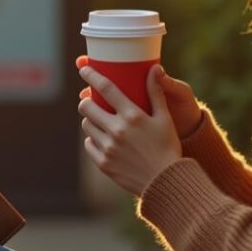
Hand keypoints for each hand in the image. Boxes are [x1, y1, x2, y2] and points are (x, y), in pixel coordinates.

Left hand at [78, 64, 181, 194]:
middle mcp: (117, 130)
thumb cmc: (167, 147)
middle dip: (86, 101)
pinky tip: (101, 138)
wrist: (165, 182)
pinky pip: (89, 145)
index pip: (106, 88)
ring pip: (86, 126)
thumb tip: (154, 68)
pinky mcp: (104, 163)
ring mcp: (108, 148)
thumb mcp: (165, 118)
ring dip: (90, 120)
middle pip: (88, 107)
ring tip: (98, 120)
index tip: (84, 69)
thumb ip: (156, 93)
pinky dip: (93, 139)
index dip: (92, 76)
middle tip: (91, 101)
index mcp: (132, 116)